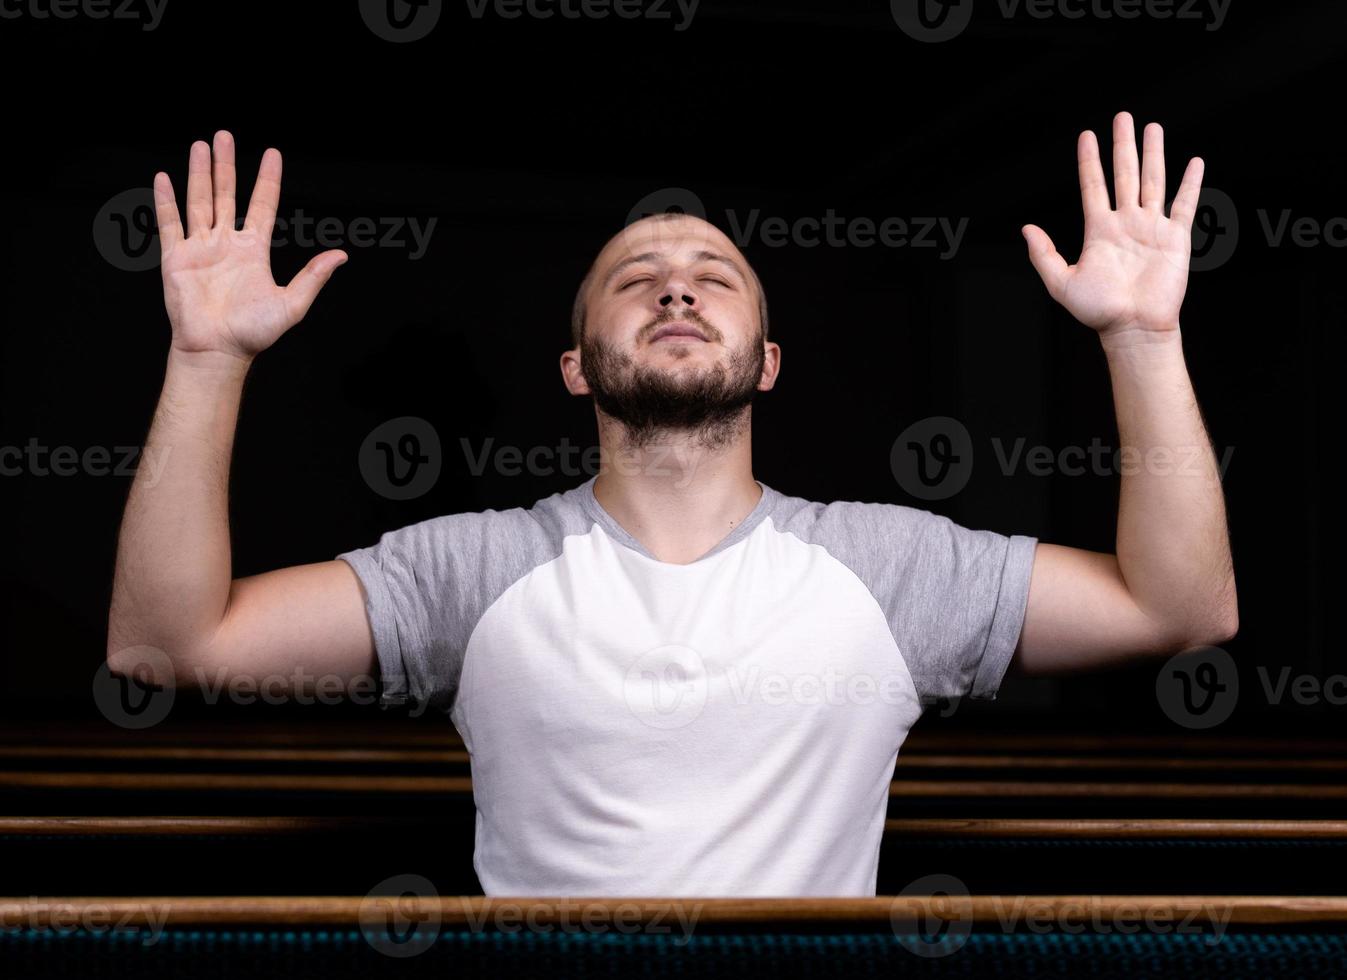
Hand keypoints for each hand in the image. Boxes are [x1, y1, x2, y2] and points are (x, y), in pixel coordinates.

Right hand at [154, 131, 346, 361]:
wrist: (218, 351)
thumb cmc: (254, 333)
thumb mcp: (292, 303)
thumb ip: (313, 276)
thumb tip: (341, 255)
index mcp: (253, 250)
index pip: (262, 205)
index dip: (267, 180)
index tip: (273, 154)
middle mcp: (226, 243)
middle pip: (226, 195)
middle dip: (226, 166)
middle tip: (225, 136)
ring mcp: (200, 248)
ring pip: (199, 201)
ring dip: (199, 173)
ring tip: (201, 145)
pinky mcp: (176, 258)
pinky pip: (170, 223)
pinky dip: (166, 200)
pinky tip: (164, 177)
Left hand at [1021, 111, 1202, 344]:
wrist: (1133, 328)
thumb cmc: (1098, 311)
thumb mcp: (1062, 282)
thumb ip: (1045, 254)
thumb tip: (1026, 229)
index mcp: (1099, 230)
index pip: (1093, 186)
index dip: (1089, 161)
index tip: (1087, 135)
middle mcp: (1125, 223)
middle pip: (1124, 174)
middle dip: (1123, 145)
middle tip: (1123, 116)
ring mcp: (1151, 228)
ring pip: (1152, 181)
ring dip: (1153, 154)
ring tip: (1152, 127)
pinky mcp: (1175, 238)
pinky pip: (1184, 205)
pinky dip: (1190, 183)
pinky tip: (1193, 162)